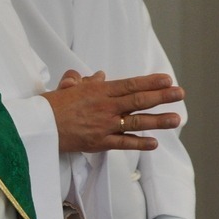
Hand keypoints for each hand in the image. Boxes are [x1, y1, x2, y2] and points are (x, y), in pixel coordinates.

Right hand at [42, 70, 183, 152]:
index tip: (167, 79)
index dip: (150, 81)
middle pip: (139, 100)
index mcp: (98, 91)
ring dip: (158, 120)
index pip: (130, 84)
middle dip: (162, 96)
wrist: (39, 126)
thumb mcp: (69, 88)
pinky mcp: (99, 142)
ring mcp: (104, 125)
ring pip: (136, 121)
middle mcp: (104, 106)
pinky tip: (154, 143)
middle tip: (180, 93)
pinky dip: (139, 142)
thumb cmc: (52, 105)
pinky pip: (123, 142)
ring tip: (176, 118)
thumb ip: (87, 82)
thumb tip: (100, 76)